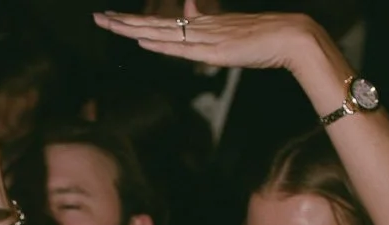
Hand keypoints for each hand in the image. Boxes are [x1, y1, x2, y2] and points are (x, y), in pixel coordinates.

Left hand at [93, 2, 320, 71]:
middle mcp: (199, 28)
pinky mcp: (214, 51)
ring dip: (133, 28)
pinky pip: (182, 47)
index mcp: (201, 25)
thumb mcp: (230, 31)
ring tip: (108, 22)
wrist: (291, 36)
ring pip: (162, 32)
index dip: (135, 21)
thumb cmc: (264, 37)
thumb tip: (191, 9)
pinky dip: (160, 43)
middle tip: (97, 17)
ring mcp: (205, 38)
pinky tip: (142, 40)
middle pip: (153, 24)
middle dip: (123, 22)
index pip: (160, 23)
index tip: (112, 18)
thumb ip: (209, 23)